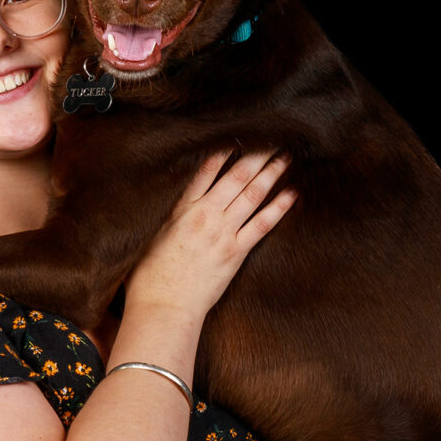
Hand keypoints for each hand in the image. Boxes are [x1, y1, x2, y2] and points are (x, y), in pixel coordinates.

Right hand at [125, 149, 294, 318]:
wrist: (163, 308)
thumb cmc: (148, 277)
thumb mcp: (148, 235)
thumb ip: (164, 213)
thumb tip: (167, 197)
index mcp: (180, 208)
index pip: (206, 168)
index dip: (225, 147)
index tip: (239, 132)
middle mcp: (204, 215)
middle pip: (236, 175)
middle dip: (256, 152)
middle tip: (273, 135)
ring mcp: (222, 233)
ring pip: (253, 194)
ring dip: (271, 172)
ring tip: (286, 155)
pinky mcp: (235, 253)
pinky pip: (262, 225)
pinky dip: (279, 208)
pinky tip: (292, 194)